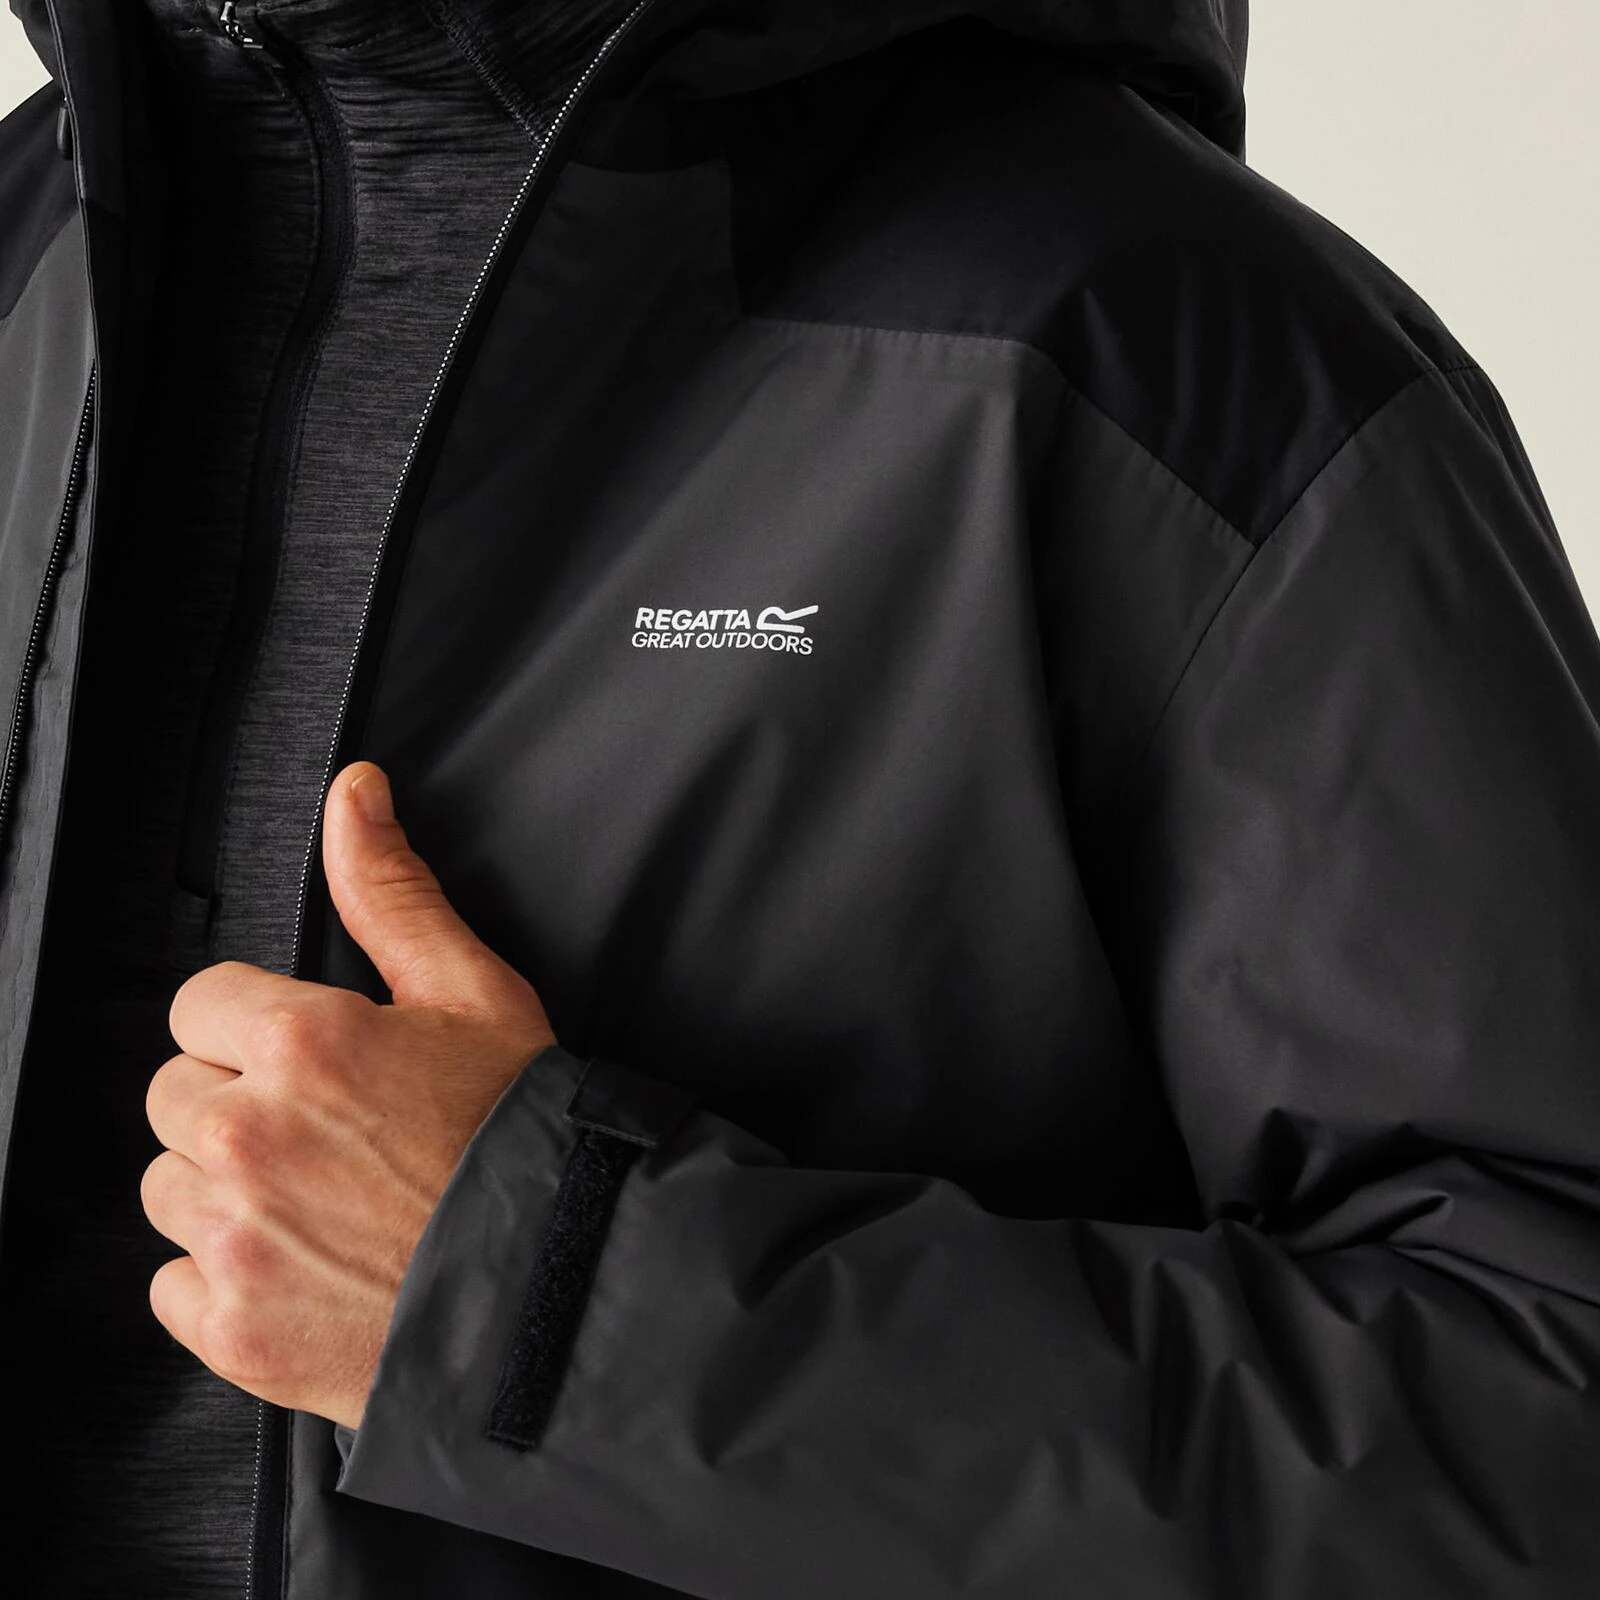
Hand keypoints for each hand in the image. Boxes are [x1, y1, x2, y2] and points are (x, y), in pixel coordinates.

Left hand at [141, 761, 554, 1429]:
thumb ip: (390, 889)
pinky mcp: (232, 1326)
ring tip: (319, 1197)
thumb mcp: (472, 991)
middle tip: (327, 1131)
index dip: (260, 1027)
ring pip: (166, 1186)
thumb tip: (354, 793)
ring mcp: (235, 1237)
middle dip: (238, 1102)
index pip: (201, 1004)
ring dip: (224, 1187)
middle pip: (173, 1093)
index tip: (313, 1060)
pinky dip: (224, 1277)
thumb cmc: (521, 1134)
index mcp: (301, 1041)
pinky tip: (305, 1261)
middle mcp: (250, 1134)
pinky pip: (172, 1283)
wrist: (559, 1280)